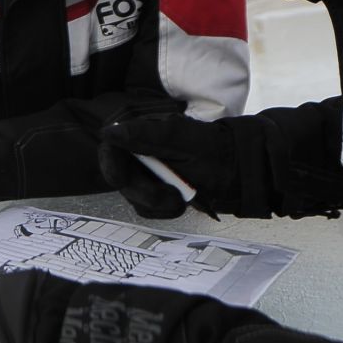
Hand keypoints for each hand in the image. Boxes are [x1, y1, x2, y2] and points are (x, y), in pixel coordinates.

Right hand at [99, 115, 234, 218]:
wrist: (233, 171)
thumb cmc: (208, 147)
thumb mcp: (179, 137)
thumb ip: (143, 133)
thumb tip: (109, 132)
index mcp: (138, 134)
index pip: (110, 149)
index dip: (110, 164)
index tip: (119, 178)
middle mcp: (135, 155)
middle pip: (119, 179)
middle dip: (146, 192)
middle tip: (174, 195)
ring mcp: (142, 176)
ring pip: (133, 198)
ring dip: (159, 202)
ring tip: (182, 197)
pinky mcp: (149, 195)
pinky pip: (145, 210)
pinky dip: (164, 210)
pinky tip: (179, 202)